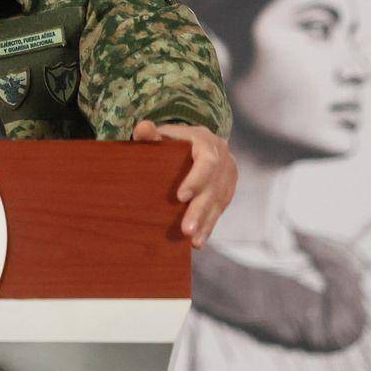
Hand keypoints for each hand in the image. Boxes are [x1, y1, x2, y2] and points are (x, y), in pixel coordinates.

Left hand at [132, 120, 235, 246]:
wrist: (191, 144)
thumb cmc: (169, 142)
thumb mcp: (160, 136)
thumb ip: (150, 134)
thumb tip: (143, 129)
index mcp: (206, 141)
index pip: (207, 161)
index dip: (196, 179)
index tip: (180, 197)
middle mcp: (222, 158)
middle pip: (213, 186)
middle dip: (200, 209)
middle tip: (185, 229)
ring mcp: (227, 175)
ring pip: (219, 201)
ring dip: (205, 222)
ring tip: (192, 240)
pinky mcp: (228, 190)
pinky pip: (220, 210)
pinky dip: (208, 226)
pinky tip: (198, 241)